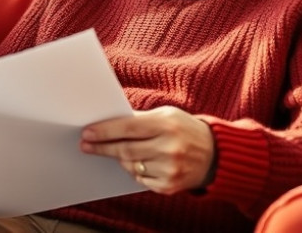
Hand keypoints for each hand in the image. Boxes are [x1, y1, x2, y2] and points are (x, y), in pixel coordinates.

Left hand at [80, 106, 214, 194]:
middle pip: (125, 149)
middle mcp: (169, 148)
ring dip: (118, 159)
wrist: (216, 155)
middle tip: (85, 145)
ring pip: (130, 165)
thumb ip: (139, 118)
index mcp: (167, 125)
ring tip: (112, 151)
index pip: (127, 128)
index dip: (104, 131)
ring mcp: (170, 169)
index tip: (86, 132)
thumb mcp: (166, 115)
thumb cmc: (184, 129)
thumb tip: (107, 121)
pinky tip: (137, 163)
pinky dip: (135, 171)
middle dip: (102, 147)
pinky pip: (140, 179)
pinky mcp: (169, 186)